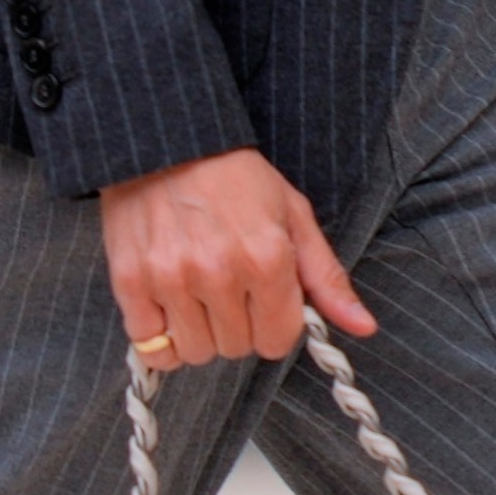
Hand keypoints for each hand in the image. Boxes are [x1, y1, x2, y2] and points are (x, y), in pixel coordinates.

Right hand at [101, 146, 374, 370]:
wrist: (168, 140)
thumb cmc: (235, 177)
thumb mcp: (292, 214)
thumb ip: (326, 277)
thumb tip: (364, 326)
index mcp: (266, 257)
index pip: (278, 341)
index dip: (275, 324)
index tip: (264, 299)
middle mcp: (219, 272)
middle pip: (236, 349)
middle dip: (238, 324)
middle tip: (228, 285)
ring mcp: (171, 279)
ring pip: (195, 354)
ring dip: (199, 333)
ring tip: (198, 291)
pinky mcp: (131, 282)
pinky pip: (152, 348)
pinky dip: (161, 337)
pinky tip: (169, 302)